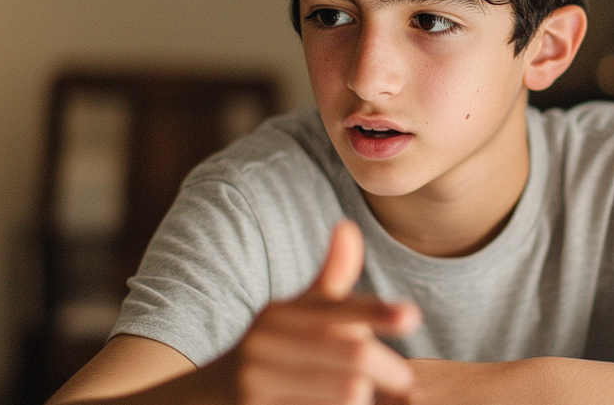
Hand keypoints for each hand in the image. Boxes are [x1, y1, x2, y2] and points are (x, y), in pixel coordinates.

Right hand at [227, 220, 421, 404]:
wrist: (202, 400)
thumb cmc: (268, 355)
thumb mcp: (292, 317)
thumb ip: (329, 281)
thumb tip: (347, 226)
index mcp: (281, 314)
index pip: (338, 309)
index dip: (376, 311)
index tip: (411, 316)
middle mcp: (266, 343)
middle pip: (352, 354)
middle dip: (387, 367)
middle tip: (405, 380)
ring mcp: (257, 383)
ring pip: (346, 391)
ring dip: (363, 398)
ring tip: (363, 399)